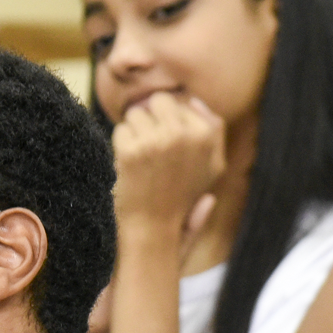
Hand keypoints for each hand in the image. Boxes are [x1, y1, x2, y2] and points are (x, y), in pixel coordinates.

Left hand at [111, 91, 225, 242]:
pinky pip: (120, 130)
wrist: (155, 231)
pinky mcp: (132, 151)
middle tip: (153, 153)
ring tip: (143, 162)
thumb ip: (212, 131)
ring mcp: (158, 142)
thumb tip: (193, 100)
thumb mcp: (212, 167)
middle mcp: (185, 135)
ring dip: (134, 134)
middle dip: (151, 121)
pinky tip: (130, 168)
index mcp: (207, 136)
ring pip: (135, 114)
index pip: (181, 103)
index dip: (169, 124)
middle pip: (157, 102)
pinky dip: (120, 147)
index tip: (170, 152)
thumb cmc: (182, 199)